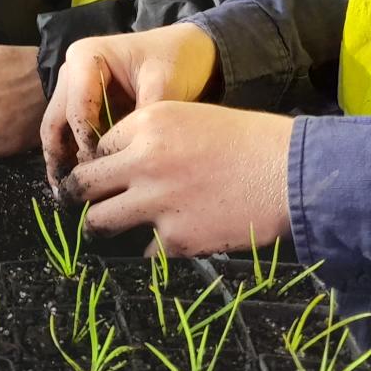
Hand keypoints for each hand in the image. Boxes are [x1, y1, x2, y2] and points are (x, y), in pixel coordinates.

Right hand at [41, 23, 219, 186]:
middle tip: (71, 192)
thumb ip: (143, 118)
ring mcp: (72, 87)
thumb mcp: (164, 84)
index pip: (77, 108)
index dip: (86, 142)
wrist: (183, 50)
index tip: (101, 169)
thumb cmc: (174, 60)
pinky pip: (68, 132)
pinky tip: (80, 182)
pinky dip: (71, 155)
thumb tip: (124, 159)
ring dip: (60, 161)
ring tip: (68, 194)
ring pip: (56, 129)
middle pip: (56, 120)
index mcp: (86, 57)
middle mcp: (71, 70)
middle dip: (60, 157)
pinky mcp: (81, 103)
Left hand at [59, 103, 293, 255]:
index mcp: (149, 123)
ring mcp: (157, 201)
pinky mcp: (175, 238)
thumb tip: (123, 164)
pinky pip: (142, 250)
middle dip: (78, 197)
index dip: (100, 164)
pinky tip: (165, 242)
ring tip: (103, 232)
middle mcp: (143, 160)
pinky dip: (151, 250)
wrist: (292, 173)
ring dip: (99, 227)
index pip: (98, 148)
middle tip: (80, 206)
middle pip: (83, 184)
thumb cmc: (251, 141)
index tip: (101, 177)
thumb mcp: (194, 119)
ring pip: (98, 222)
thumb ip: (154, 138)